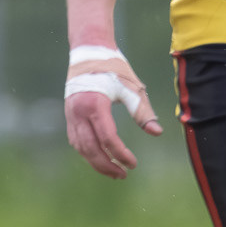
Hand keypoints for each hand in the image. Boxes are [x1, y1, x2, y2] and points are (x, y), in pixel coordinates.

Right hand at [64, 50, 162, 178]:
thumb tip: (157, 132)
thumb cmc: (114, 68)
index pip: (108, 138)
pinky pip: (76, 140)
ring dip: (95, 162)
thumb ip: (143, 112)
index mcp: (95, 104)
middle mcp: (79, 112)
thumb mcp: (132, 88)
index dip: (121, 154)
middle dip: (107, 165)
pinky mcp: (69, 114)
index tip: (133, 164)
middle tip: (122, 175)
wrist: (89, 51)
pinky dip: (87, 152)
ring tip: (113, 171)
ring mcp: (71, 114)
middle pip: (91, 148)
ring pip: (80, 147)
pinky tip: (100, 157)